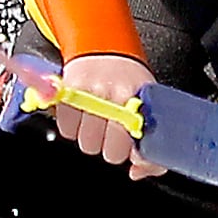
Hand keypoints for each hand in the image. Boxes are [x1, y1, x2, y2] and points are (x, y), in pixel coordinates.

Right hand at [49, 52, 164, 177]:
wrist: (104, 46)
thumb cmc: (128, 81)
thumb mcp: (148, 104)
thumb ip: (149, 141)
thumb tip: (136, 171)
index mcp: (142, 102)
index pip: (142, 147)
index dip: (138, 155)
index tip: (135, 151)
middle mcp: (117, 97)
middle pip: (112, 153)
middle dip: (112, 146)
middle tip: (113, 131)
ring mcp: (91, 93)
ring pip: (88, 144)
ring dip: (91, 137)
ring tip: (97, 119)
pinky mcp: (68, 92)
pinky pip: (67, 131)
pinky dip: (73, 127)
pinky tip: (83, 113)